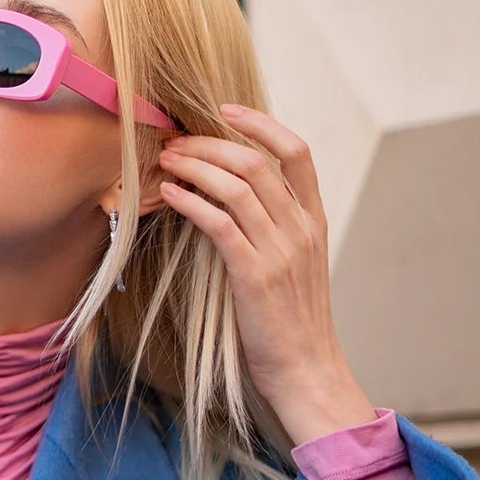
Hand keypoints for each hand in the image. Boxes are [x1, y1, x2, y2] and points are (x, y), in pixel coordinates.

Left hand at [155, 104, 378, 445]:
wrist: (306, 370)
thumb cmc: (290, 322)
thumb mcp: (292, 266)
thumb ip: (273, 229)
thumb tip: (228, 198)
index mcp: (314, 221)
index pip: (296, 151)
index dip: (260, 123)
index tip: (224, 110)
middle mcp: (301, 228)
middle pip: (256, 161)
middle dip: (209, 144)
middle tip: (175, 143)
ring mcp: (280, 251)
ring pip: (236, 185)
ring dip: (194, 168)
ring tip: (165, 164)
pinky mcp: (255, 274)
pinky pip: (219, 222)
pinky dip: (190, 202)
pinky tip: (169, 197)